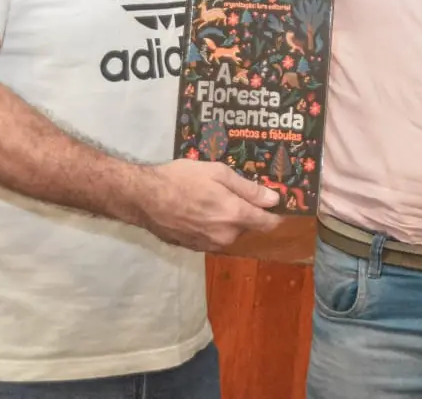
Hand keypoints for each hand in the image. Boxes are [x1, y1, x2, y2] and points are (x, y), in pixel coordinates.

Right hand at [136, 159, 282, 250]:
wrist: (144, 198)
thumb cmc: (182, 178)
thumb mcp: (218, 173)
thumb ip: (249, 189)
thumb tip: (274, 200)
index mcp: (235, 216)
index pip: (268, 223)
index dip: (276, 214)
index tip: (277, 203)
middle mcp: (226, 236)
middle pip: (248, 226)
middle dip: (246, 211)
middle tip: (231, 191)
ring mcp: (209, 245)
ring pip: (230, 232)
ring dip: (228, 218)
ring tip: (211, 197)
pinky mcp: (195, 248)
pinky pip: (214, 237)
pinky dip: (213, 225)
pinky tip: (199, 209)